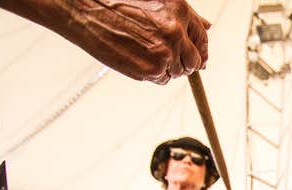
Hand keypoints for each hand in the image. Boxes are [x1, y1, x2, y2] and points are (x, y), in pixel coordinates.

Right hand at [0, 0, 210, 83]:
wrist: (84, 9)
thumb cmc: (116, 1)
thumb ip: (183, 15)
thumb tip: (207, 26)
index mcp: (179, 11)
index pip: (202, 38)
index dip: (201, 50)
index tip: (199, 58)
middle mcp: (176, 32)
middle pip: (194, 60)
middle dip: (186, 62)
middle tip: (169, 59)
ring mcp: (165, 53)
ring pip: (178, 72)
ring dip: (167, 68)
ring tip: (144, 53)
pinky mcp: (151, 70)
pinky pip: (161, 79)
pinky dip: (153, 75)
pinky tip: (136, 59)